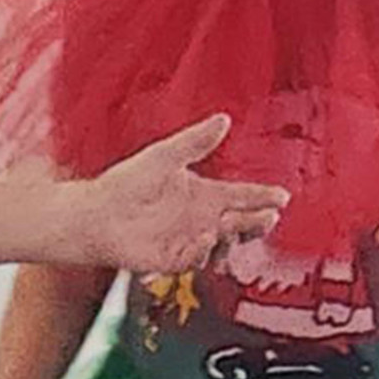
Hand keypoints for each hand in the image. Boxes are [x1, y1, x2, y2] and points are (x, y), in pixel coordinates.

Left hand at [84, 114, 288, 272]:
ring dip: (235, 237)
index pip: (242, 196)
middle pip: (242, 223)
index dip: (263, 196)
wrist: (96, 214)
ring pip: (225, 244)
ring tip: (237, 226)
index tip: (282, 195)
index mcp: (203, 194)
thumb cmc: (125, 184)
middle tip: (269, 215)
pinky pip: (196, 258)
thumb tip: (223, 119)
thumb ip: (195, 141)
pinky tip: (205, 237)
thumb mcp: (164, 156)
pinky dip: (203, 250)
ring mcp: (190, 241)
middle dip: (259, 221)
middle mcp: (201, 219)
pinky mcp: (175, 260)